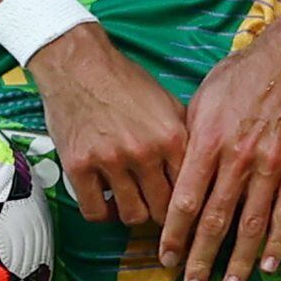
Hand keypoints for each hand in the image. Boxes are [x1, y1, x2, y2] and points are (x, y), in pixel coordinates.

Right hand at [33, 25, 182, 230]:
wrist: (79, 64)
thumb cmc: (123, 81)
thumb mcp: (168, 104)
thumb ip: (184, 138)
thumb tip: (201, 171)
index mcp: (172, 137)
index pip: (190, 191)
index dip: (188, 206)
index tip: (184, 213)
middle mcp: (144, 152)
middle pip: (163, 210)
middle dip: (161, 213)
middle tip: (155, 207)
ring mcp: (110, 160)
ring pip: (131, 215)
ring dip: (132, 213)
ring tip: (130, 201)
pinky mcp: (79, 166)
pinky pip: (94, 211)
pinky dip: (102, 212)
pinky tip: (105, 201)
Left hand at [165, 29, 280, 280]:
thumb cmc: (241, 77)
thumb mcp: (201, 101)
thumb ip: (189, 142)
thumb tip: (175, 178)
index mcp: (209, 143)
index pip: (186, 201)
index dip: (174, 234)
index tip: (164, 258)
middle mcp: (238, 160)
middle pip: (216, 220)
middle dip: (201, 258)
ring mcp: (271, 167)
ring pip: (252, 224)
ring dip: (239, 261)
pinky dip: (278, 242)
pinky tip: (268, 265)